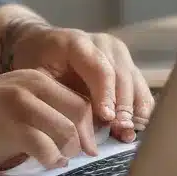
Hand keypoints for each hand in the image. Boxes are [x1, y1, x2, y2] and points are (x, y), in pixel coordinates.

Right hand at [0, 68, 97, 172]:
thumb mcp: (12, 102)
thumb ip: (40, 110)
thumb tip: (77, 136)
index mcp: (34, 77)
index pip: (79, 99)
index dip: (88, 126)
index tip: (87, 146)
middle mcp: (30, 85)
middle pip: (80, 112)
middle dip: (84, 139)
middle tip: (79, 158)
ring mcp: (20, 104)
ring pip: (68, 131)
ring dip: (68, 152)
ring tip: (57, 160)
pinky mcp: (10, 126)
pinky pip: (47, 149)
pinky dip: (51, 161)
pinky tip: (44, 164)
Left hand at [6, 25, 153, 141]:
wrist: (40, 45)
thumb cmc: (35, 62)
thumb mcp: (35, 75)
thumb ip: (56, 96)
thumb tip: (75, 129)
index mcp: (77, 41)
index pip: (99, 68)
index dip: (106, 94)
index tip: (107, 118)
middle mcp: (103, 43)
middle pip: (122, 75)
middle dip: (123, 106)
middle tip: (121, 132)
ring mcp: (118, 53)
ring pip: (135, 82)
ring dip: (135, 110)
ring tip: (128, 134)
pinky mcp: (128, 64)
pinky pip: (141, 88)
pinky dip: (141, 109)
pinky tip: (135, 128)